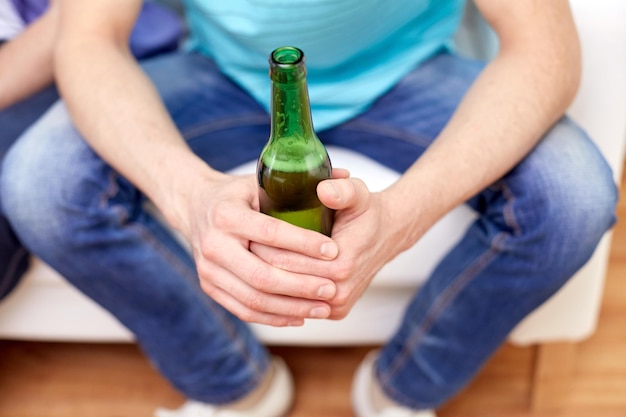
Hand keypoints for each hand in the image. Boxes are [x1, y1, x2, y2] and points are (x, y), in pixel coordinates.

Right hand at [173, 171, 339, 326]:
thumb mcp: (260, 180)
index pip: (271, 233)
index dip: (304, 244)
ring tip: (322, 308)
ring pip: (254, 299)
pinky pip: (244, 310)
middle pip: (262, 276)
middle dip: (301, 286)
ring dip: (292, 308)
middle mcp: (213, 244)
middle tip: (332, 288)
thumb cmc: (236, 193)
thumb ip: (299, 180)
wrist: (194, 206)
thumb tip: (345, 173)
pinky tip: (300, 316)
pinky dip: (274, 318)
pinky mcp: (209, 287)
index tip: (333, 251)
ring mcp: (208, 270)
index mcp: (227, 214)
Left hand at [252, 170, 407, 319]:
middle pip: (282, 281)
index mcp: (342, 265)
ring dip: (265, 281)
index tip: (244, 232)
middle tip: (239, 244)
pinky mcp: (335, 312)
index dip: (262, 246)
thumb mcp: (358, 194)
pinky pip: (300, 307)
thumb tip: (323, 189)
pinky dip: (280, 295)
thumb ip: (342, 190)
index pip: (286, 261)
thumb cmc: (367, 212)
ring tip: (246, 259)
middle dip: (257, 263)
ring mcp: (336, 307)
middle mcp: (340, 292)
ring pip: (288, 298)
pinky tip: (262, 277)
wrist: (388, 235)